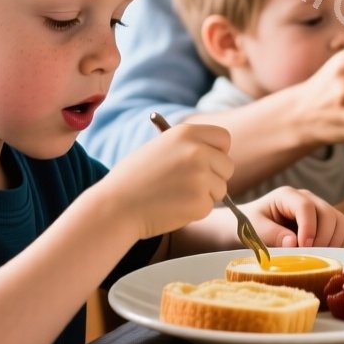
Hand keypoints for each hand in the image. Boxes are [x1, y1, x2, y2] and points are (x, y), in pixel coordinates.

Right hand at [102, 123, 232, 238]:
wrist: (116, 206)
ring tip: (175, 195)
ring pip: (221, 188)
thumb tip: (216, 153)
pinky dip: (195, 210)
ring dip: (204, 195)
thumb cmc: (134, 178)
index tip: (208, 161)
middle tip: (189, 185)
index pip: (223, 138)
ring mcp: (201, 177)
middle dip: (214, 177)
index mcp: (187, 133)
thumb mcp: (160, 147)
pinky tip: (173, 207)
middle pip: (227, 166)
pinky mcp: (200, 202)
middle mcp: (197, 151)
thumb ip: (188, 147)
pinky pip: (208, 206)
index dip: (218, 152)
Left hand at [245, 187, 343, 247]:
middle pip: (328, 213)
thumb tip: (293, 243)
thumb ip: (272, 235)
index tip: (303, 247)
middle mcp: (307, 198)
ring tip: (316, 256)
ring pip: (339, 221)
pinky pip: (342, 230)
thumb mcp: (253, 230)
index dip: (308, 228)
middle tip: (310, 256)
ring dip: (333, 241)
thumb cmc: (250, 226)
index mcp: (287, 196)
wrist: (251, 227)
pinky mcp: (326, 222)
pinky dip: (338, 243)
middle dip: (322, 237)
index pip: (306, 207)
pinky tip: (323, 253)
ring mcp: (318, 209)